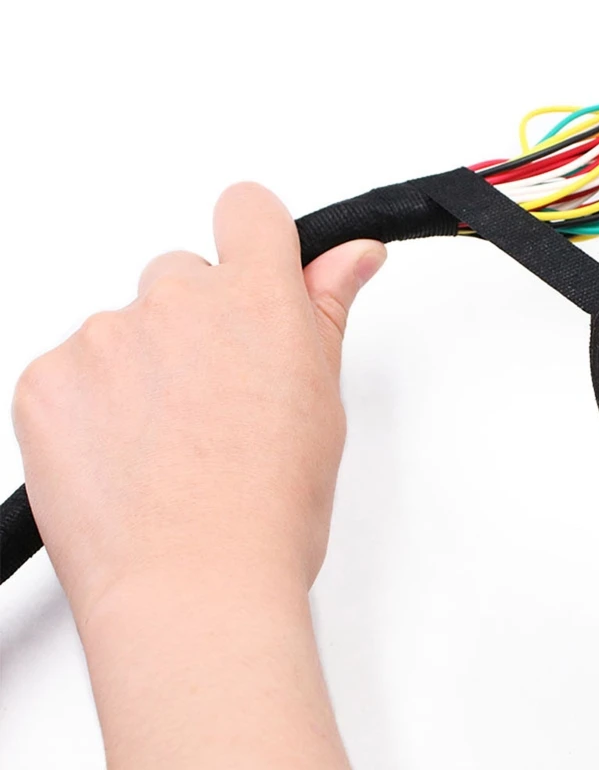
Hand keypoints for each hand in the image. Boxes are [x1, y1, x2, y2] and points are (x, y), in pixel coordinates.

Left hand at [12, 182, 385, 768]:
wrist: (194, 586)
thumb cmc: (268, 509)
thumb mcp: (320, 402)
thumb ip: (327, 311)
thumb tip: (353, 258)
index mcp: (255, 300)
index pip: (247, 210)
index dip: (252, 239)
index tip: (250, 275)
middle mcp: (176, 302)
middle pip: (180, 277)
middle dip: (197, 323)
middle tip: (212, 398)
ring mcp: (104, 338)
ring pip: (126, 327)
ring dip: (144, 366)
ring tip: (168, 443)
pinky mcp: (47, 380)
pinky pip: (73, 368)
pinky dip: (94, 402)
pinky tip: (124, 456)